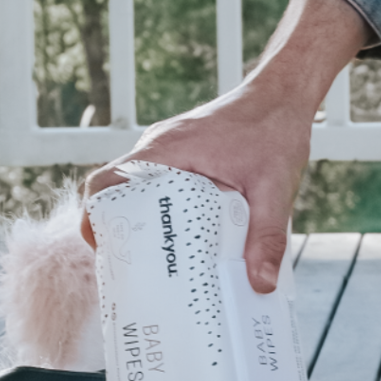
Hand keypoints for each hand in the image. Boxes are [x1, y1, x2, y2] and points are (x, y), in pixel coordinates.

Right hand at [81, 0, 373, 291]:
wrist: (284, 96)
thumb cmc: (276, 130)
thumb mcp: (275, 189)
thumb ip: (267, 236)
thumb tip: (260, 283)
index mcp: (167, 150)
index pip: (107, 182)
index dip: (96, 218)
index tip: (109, 252)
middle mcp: (160, 149)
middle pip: (118, 194)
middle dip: (123, 234)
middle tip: (137, 273)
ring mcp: (170, 152)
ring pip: (140, 192)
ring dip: (145, 224)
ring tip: (160, 265)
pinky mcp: (183, 156)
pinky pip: (160, 186)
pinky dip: (164, 212)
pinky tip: (185, 241)